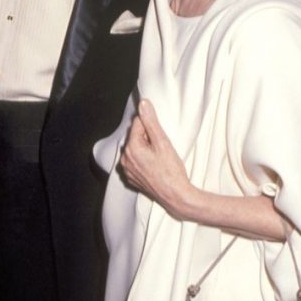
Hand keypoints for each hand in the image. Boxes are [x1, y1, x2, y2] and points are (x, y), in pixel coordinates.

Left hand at [119, 99, 192, 218]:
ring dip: (146, 150)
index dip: (151, 128)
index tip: (160, 137)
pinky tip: (155, 167)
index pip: (137, 124)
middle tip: (161, 149)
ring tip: (159, 159)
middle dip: (147, 138)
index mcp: (131, 148)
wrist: (175, 196)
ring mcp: (127, 170)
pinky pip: (135, 162)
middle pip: (135, 137)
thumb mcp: (163, 142)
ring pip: (135, 149)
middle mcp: (125, 159)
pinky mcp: (132, 179)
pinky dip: (143, 161)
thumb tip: (143, 104)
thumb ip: (151, 122)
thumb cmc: (171, 171)